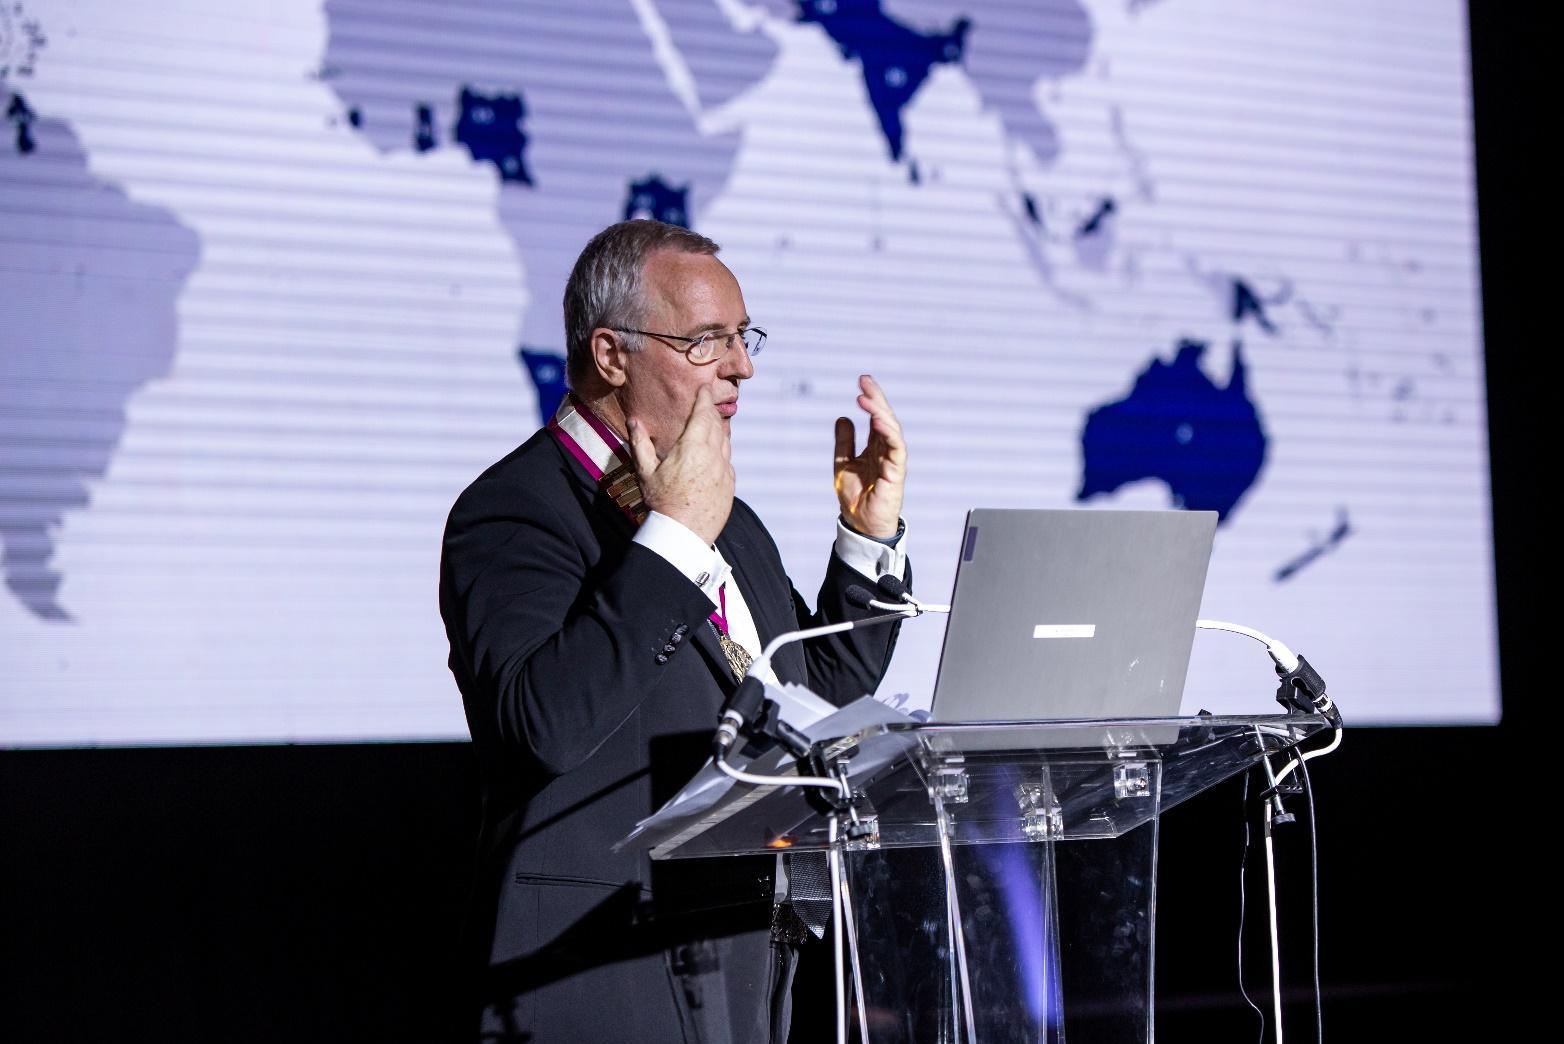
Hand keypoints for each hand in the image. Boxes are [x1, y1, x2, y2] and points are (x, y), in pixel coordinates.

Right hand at [628, 385, 734, 544]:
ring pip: (726, 442)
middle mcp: (713, 455)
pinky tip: (716, 454)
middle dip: (711, 412)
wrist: (683, 534)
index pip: (702, 414)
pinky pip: (728, 462)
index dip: (703, 399)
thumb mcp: (646, 472)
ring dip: (720, 430)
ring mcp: (724, 470)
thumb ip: (640, 444)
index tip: (704, 389)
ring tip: (714, 424)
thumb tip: (634, 421)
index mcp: (692, 447)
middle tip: (707, 404)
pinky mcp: (729, 485)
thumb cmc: (662, 503)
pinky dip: (723, 452)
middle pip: (717, 425)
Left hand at [834, 374, 905, 538]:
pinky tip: (877, 420)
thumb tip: (843, 417)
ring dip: (880, 412)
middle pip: (885, 419)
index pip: (876, 417)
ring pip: (892, 430)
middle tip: (865, 381)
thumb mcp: (843, 463)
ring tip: (866, 398)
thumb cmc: (855, 498)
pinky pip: (896, 448)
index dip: (871, 399)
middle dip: (877, 398)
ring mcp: (893, 461)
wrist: (859, 524)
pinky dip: (888, 433)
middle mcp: (886, 451)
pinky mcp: (896, 472)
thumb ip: (844, 442)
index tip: (862, 382)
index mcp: (875, 447)